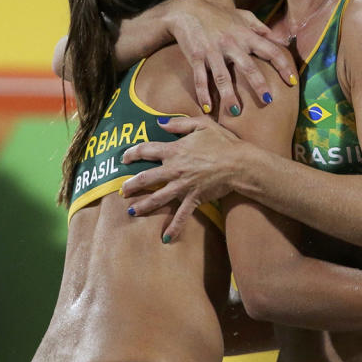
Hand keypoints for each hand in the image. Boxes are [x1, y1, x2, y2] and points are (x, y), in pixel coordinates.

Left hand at [121, 116, 244, 238]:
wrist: (239, 163)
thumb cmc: (223, 142)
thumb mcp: (202, 124)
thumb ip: (179, 123)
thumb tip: (161, 123)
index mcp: (175, 150)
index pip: (146, 150)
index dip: (132, 153)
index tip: (125, 158)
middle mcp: (174, 169)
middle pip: (146, 178)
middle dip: (131, 185)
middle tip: (122, 190)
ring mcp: (183, 186)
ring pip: (157, 198)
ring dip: (143, 205)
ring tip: (131, 211)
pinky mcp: (194, 198)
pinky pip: (181, 215)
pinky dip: (174, 228)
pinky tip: (165, 238)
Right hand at [164, 0, 296, 115]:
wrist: (187, 9)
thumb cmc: (218, 14)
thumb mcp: (242, 15)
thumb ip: (259, 27)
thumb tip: (277, 38)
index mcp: (245, 35)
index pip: (270, 51)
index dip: (283, 66)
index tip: (292, 81)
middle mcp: (231, 44)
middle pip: (248, 67)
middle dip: (258, 84)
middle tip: (268, 100)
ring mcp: (213, 51)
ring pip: (222, 77)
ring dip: (229, 95)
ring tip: (236, 111)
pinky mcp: (196, 57)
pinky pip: (200, 78)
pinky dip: (203, 94)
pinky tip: (208, 108)